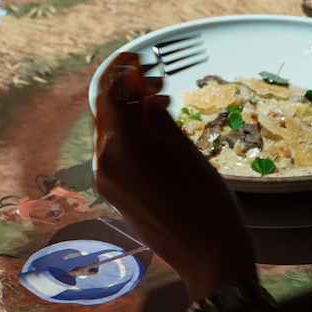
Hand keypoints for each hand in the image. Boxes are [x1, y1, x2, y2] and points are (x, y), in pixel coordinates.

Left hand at [94, 54, 257, 302]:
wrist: (207, 253)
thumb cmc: (205, 199)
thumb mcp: (182, 147)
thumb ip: (155, 115)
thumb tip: (140, 91)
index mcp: (123, 146)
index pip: (109, 93)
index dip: (120, 70)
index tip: (136, 58)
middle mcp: (104, 162)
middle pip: (106, 112)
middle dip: (126, 92)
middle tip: (154, 79)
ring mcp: (105, 180)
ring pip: (109, 133)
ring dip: (129, 114)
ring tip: (159, 103)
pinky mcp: (112, 193)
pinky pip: (114, 154)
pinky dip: (129, 138)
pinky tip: (154, 132)